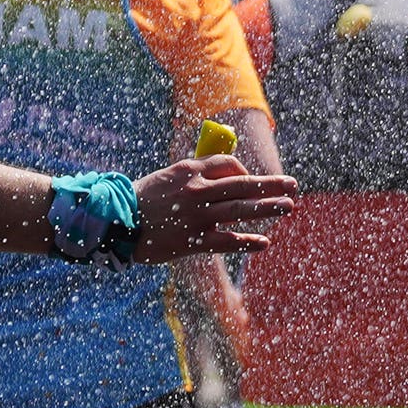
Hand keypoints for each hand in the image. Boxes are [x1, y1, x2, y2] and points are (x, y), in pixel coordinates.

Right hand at [128, 155, 295, 260]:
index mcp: (189, 170)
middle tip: (293, 185)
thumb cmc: (141, 200)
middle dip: (271, 185)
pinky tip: (264, 243)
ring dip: (268, 208)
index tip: (251, 181)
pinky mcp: (192, 240)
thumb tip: (226, 173)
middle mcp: (196, 190)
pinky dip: (248, 241)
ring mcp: (196, 216)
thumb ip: (195, 174)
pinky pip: (227, 240)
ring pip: (240, 209)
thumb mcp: (168, 177)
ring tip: (289, 206)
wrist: (114, 223)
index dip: (245, 171)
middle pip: (242, 185)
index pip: (228, 164)